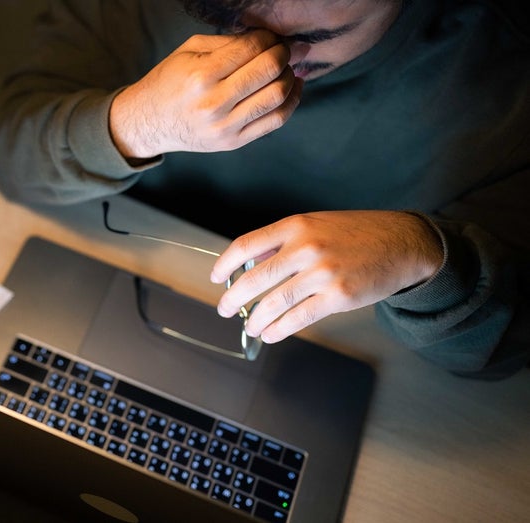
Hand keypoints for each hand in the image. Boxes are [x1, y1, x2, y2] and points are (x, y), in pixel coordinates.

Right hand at [109, 29, 305, 158]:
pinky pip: (275, 121)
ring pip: (277, 96)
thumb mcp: (189, 51)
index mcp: (201, 75)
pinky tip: (291, 89)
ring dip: (290, 77)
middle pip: (269, 70)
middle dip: (284, 54)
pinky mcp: (232, 142)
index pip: (251, 48)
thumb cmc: (170, 81)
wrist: (148, 122)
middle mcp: (213, 103)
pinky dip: (291, 102)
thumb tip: (269, 39)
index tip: (272, 38)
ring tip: (285, 69)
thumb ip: (228, 42)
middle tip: (284, 50)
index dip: (269, 38)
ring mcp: (224, 126)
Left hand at [210, 211, 443, 343]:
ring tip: (250, 325)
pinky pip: (298, 318)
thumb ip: (282, 242)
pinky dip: (279, 329)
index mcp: (296, 226)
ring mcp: (322, 273)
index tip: (216, 278)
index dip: (225, 265)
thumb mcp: (316, 224)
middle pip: (254, 279)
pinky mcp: (338, 296)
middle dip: (234, 299)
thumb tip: (249, 263)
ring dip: (255, 319)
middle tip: (225, 309)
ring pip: (274, 303)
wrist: (402, 243)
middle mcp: (306, 248)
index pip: (245, 246)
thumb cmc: (357, 234)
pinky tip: (271, 333)